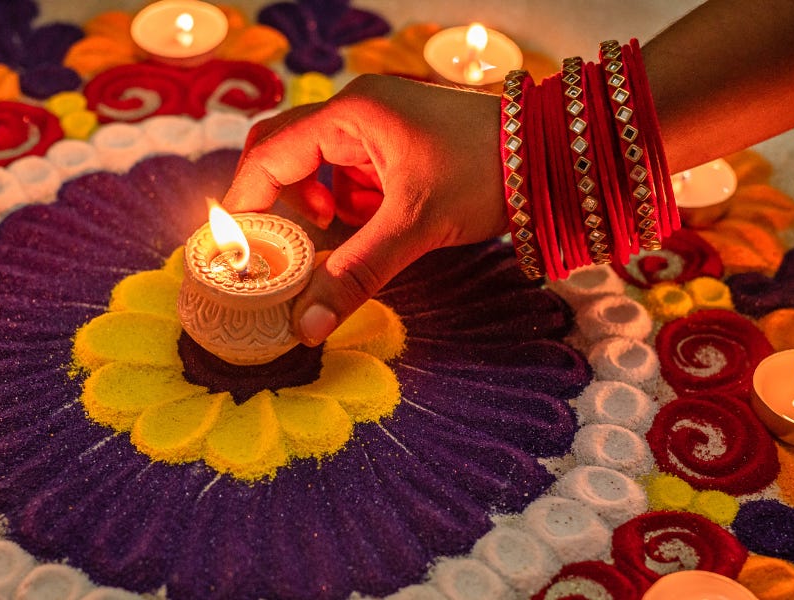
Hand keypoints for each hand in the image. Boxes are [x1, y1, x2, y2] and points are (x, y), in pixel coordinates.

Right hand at [223, 74, 506, 345]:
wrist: (556, 156)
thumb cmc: (487, 171)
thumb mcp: (415, 225)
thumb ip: (355, 274)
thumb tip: (305, 326)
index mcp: (351, 114)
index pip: (269, 155)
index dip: (247, 203)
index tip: (237, 250)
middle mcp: (357, 112)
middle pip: (285, 154)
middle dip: (282, 204)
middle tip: (286, 246)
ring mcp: (379, 126)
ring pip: (319, 168)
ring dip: (322, 206)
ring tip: (342, 233)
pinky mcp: (398, 146)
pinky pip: (352, 175)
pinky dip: (353, 206)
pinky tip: (378, 225)